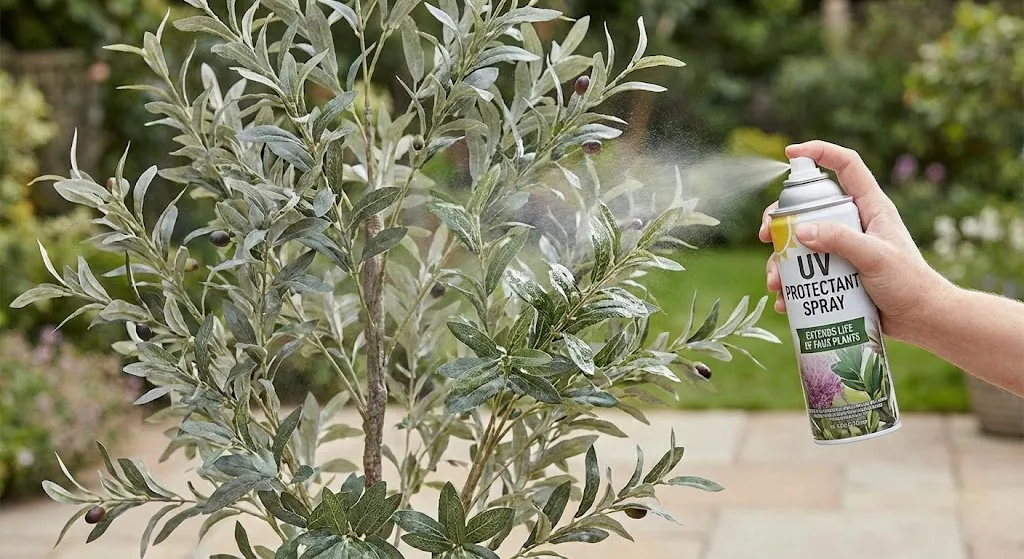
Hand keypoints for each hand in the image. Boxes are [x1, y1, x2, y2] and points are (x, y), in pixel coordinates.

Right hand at [758, 140, 952, 341]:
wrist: (920, 320)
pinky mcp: (835, 274)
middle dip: (780, 221)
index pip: (846, 166)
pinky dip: (790, 287)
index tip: (791, 153)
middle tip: (765, 236)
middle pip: (808, 207)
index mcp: (870, 207)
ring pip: (800, 244)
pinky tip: (784, 301)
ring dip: (780, 262)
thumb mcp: (875, 257)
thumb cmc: (909, 283)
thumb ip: (840, 240)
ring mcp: (842, 249)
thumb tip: (800, 230)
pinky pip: (804, 274)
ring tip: (775, 283)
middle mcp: (852, 223)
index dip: (820, 152)